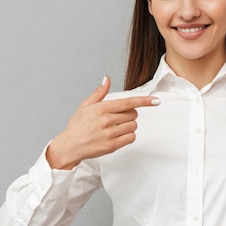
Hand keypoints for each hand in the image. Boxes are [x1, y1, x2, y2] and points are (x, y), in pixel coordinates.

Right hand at [46, 76, 160, 169]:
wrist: (69, 146)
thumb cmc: (77, 126)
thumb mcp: (85, 106)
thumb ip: (99, 93)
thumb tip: (107, 79)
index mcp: (102, 108)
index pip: (128, 102)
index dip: (144, 101)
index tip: (156, 100)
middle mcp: (107, 120)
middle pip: (133, 114)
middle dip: (129, 114)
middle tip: (117, 118)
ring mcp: (110, 133)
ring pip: (133, 126)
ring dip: (128, 125)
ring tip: (115, 127)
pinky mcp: (112, 145)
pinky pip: (131, 137)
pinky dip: (128, 136)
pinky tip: (117, 135)